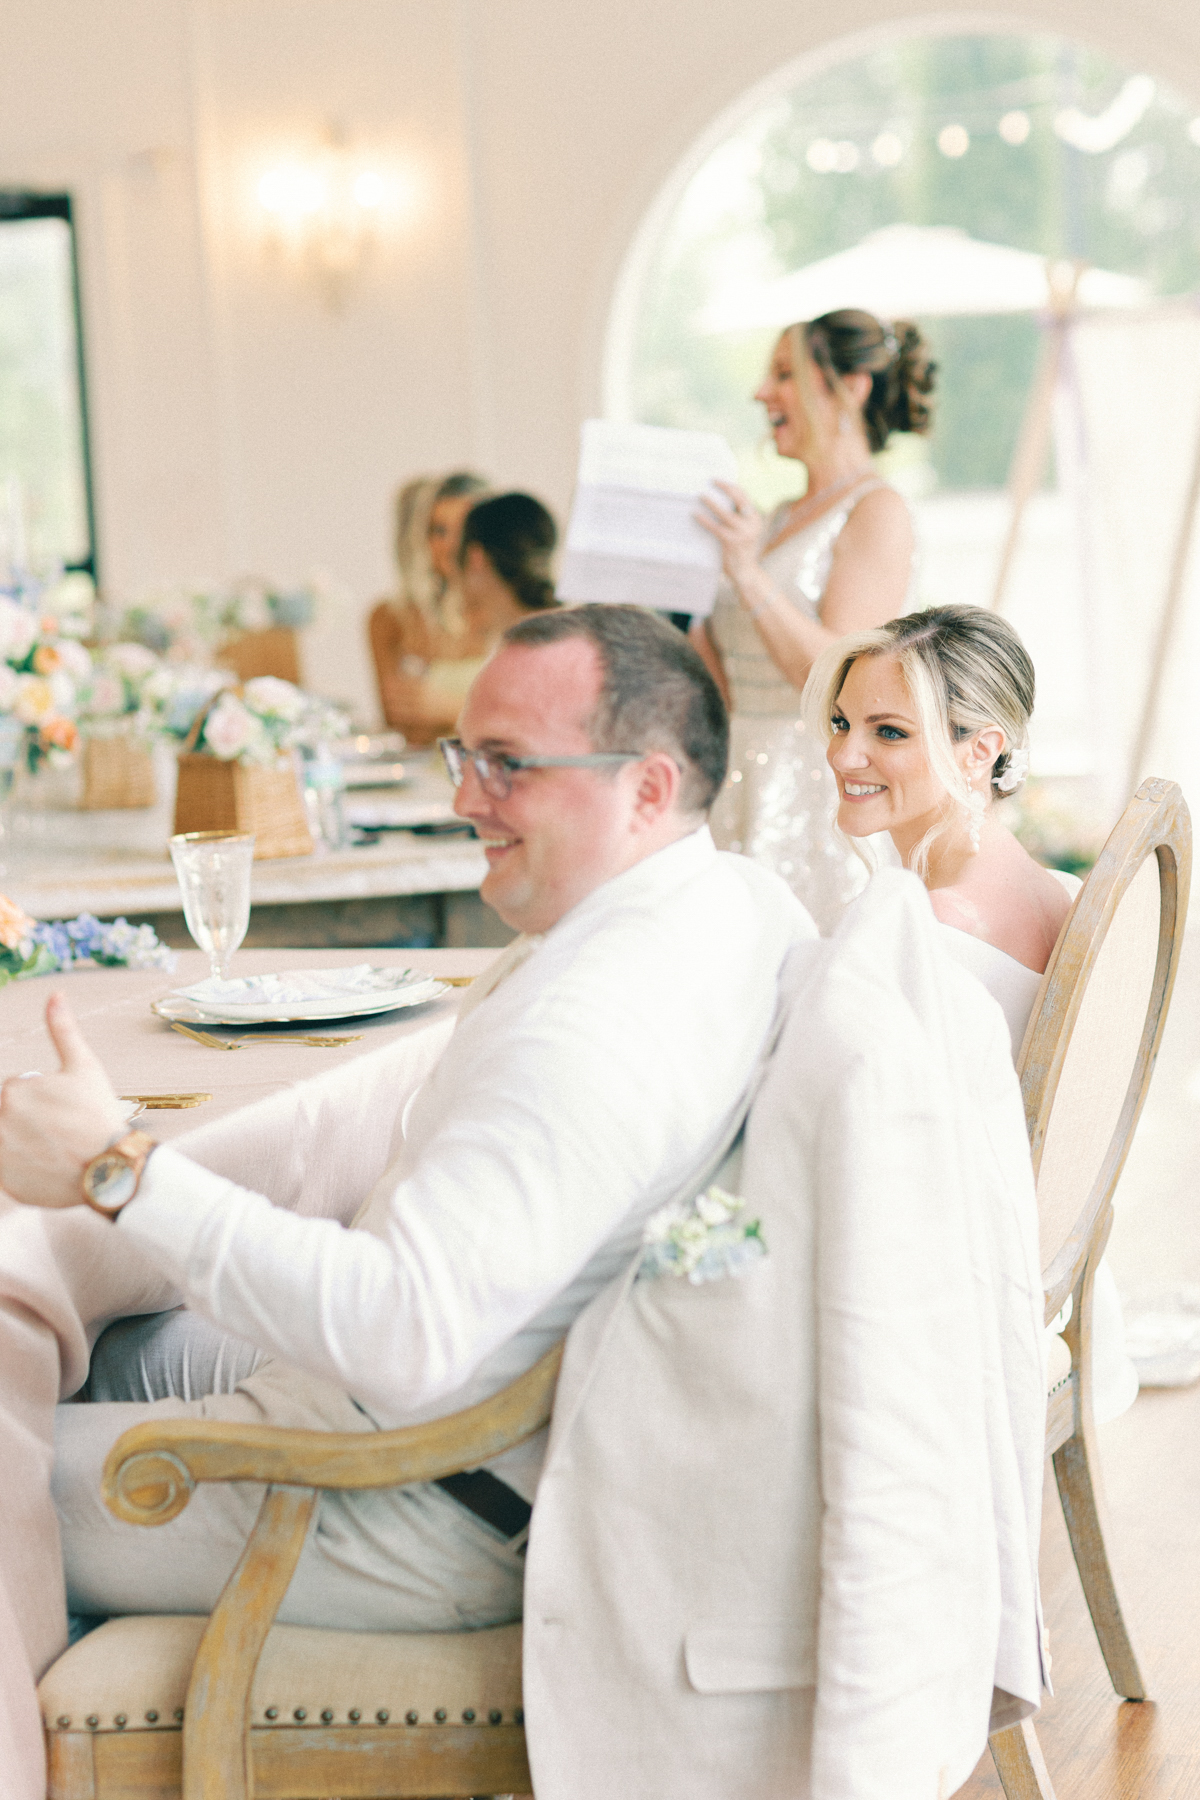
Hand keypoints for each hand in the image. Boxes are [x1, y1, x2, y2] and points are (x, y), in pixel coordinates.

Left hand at [0, 993, 127, 1208]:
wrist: (110, 1169)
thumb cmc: (98, 1115)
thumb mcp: (84, 1066)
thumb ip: (63, 1029)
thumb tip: (56, 993)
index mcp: (13, 1090)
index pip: (17, 1092)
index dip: (42, 1101)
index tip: (64, 1112)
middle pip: (8, 1116)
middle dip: (29, 1122)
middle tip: (60, 1132)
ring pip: (6, 1140)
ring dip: (22, 1143)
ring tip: (52, 1151)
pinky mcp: (2, 1181)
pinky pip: (5, 1170)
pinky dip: (20, 1169)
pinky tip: (45, 1168)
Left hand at [694, 481, 761, 582]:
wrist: (745, 572)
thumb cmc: (741, 550)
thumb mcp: (746, 531)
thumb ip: (738, 518)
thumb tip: (719, 502)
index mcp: (755, 518)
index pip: (745, 496)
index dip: (731, 486)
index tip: (717, 481)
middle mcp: (752, 524)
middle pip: (738, 499)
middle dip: (725, 488)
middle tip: (711, 482)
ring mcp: (743, 533)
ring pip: (726, 513)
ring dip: (712, 503)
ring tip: (701, 496)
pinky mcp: (732, 542)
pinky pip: (716, 528)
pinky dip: (705, 520)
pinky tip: (696, 515)